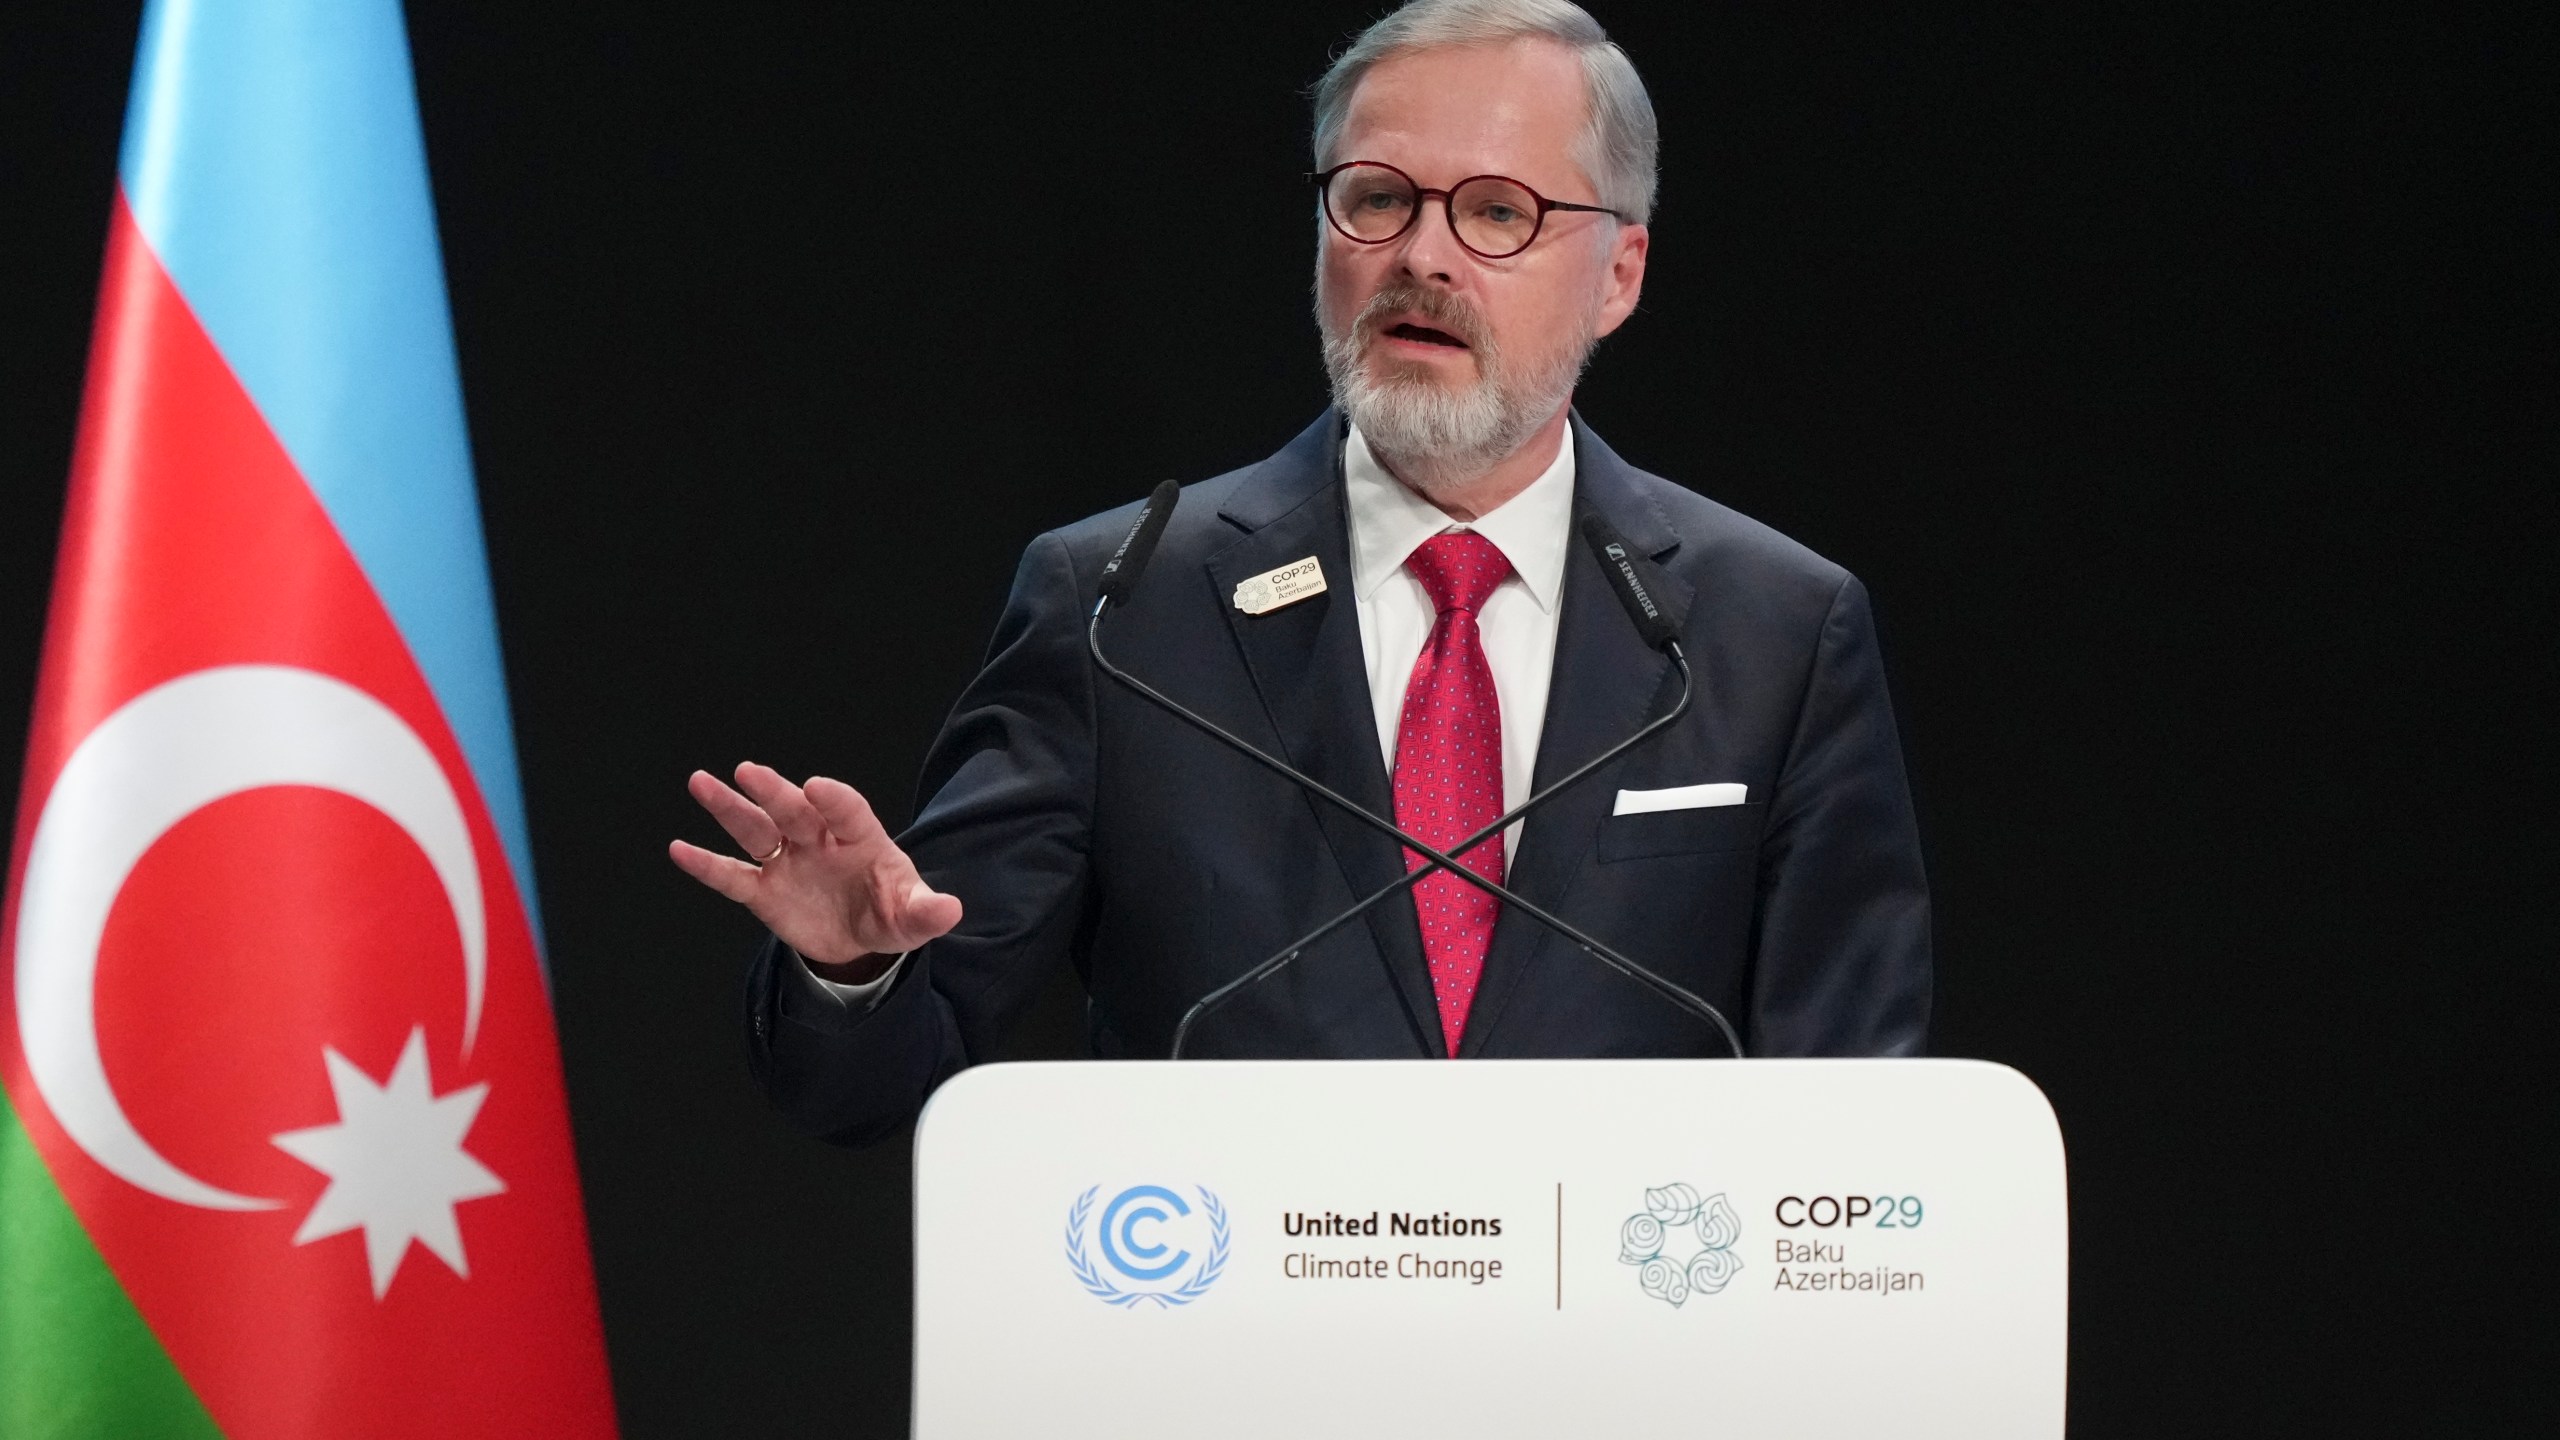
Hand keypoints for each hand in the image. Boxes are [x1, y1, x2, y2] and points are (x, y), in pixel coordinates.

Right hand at [668, 762, 962, 974]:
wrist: (859, 941)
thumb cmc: (888, 912)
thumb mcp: (911, 917)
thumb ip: (926, 912)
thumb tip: (952, 909)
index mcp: (860, 838)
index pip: (847, 811)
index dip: (834, 799)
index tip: (816, 787)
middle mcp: (818, 840)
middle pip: (794, 811)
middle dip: (774, 792)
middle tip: (750, 771)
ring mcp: (788, 862)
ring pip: (756, 830)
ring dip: (730, 808)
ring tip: (701, 782)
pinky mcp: (764, 890)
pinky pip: (732, 875)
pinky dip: (707, 864)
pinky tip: (679, 849)